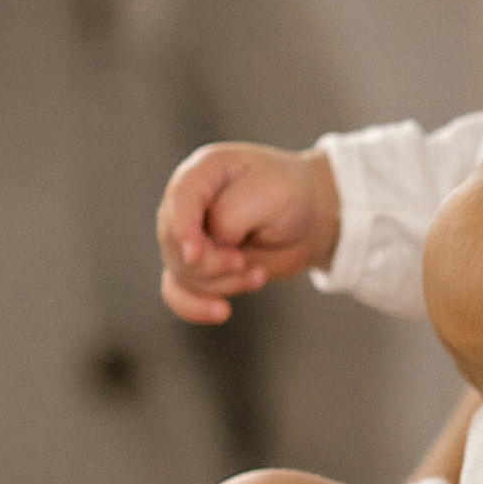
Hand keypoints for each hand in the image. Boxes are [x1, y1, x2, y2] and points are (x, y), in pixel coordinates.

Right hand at [158, 141, 339, 324]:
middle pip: (173, 242)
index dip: (182, 230)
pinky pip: (177, 292)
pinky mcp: (197, 266)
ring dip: (221, 283)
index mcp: (203, 172)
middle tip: (244, 263)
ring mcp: (189, 236)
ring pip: (182, 272)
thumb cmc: (290, 195)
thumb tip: (211, 245)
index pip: (179, 199)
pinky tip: (221, 311)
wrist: (309, 218)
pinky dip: (195, 306)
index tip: (195, 256)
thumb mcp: (270, 195)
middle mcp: (188, 203)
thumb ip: (231, 216)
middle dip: (210, 263)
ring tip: (257, 275)